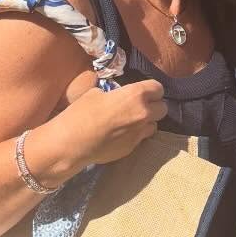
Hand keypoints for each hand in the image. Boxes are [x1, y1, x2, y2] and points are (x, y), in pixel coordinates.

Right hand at [51, 74, 165, 169]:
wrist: (72, 143)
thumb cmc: (81, 113)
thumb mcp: (95, 93)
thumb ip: (114, 94)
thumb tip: (115, 97)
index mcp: (136, 95)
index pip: (158, 88)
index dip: (152, 89)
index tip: (144, 91)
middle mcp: (143, 113)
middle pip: (163, 108)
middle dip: (154, 106)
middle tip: (140, 107)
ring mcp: (140, 133)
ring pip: (155, 125)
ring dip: (147, 122)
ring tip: (132, 122)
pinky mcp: (133, 147)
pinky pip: (141, 138)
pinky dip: (136, 135)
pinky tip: (121, 135)